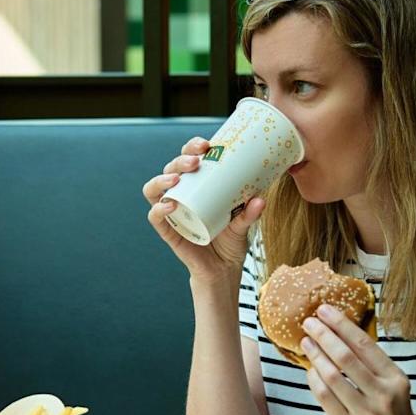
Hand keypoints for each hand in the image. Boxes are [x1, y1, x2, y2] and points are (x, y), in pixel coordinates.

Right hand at [142, 136, 264, 283]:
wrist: (223, 270)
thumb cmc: (231, 241)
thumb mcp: (243, 224)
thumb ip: (250, 213)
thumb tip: (261, 198)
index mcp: (197, 186)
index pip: (189, 159)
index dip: (193, 147)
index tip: (207, 144)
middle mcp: (181, 195)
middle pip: (171, 169)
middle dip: (181, 159)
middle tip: (197, 160)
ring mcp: (171, 213)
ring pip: (154, 189)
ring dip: (162, 179)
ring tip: (177, 178)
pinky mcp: (168, 231)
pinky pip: (155, 217)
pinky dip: (159, 209)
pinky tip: (170, 205)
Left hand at [300, 304, 415, 414]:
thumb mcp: (394, 387)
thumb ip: (372, 366)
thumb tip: (338, 335)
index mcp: (396, 378)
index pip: (365, 344)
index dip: (342, 324)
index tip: (325, 310)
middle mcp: (383, 394)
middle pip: (346, 357)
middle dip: (324, 335)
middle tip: (309, 321)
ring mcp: (366, 412)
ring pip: (332, 376)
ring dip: (315, 355)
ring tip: (306, 341)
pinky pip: (325, 397)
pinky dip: (314, 379)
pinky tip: (310, 369)